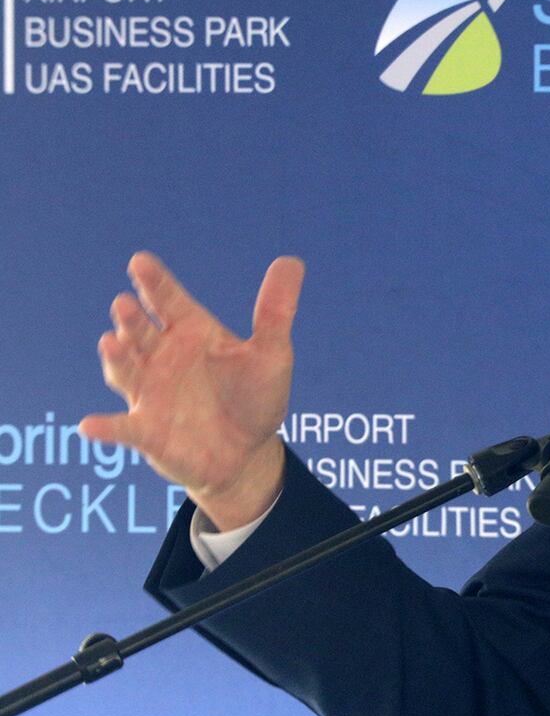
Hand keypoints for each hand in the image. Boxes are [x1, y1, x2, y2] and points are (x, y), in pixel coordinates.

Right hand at [79, 252, 304, 530]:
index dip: (154, 282)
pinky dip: (107, 428)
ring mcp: (150, 393)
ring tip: (110, 343)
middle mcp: (163, 358)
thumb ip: (275, 311)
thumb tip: (291, 261)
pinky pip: (124, 429)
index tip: (140, 261)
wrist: (248, 454)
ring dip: (117, 358)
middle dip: (132, 319)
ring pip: (126, 371)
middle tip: (125, 304)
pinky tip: (92, 425)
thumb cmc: (255, 398)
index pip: (168, 301)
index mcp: (192, 333)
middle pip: (141, 332)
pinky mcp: (147, 431)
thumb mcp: (271, 354)